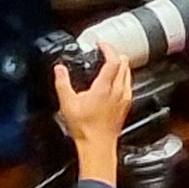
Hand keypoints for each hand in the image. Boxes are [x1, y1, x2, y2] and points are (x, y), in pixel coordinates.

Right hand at [56, 47, 135, 174]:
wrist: (98, 144)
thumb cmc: (84, 127)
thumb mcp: (67, 104)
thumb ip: (63, 83)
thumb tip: (59, 69)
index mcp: (105, 87)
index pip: (113, 60)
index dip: (108, 48)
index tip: (101, 43)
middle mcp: (119, 90)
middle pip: (124, 63)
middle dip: (114, 53)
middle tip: (104, 51)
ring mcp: (125, 96)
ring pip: (128, 72)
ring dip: (120, 64)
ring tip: (109, 62)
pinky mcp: (127, 103)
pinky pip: (129, 82)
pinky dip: (122, 75)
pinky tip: (115, 79)